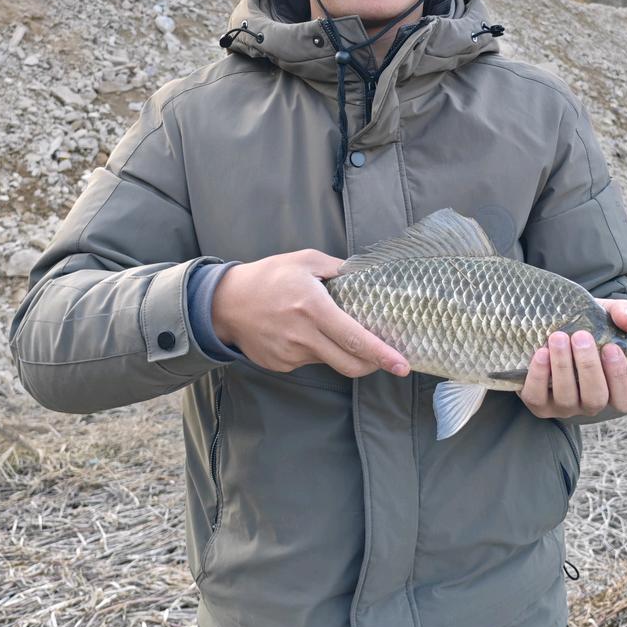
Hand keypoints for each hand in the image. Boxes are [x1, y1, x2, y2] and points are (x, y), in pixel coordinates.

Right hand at [211, 250, 409, 379]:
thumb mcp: (305, 260)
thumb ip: (338, 268)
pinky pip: (310, 361)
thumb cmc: (268, 276)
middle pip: (349, 364)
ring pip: (329, 361)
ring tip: (329, 327)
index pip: (354, 338)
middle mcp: (303, 336)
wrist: (225, 303)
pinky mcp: (281, 365)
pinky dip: (317, 350)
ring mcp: (291, 354)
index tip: (402, 364)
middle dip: (374, 365)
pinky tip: (303, 332)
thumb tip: (364, 275)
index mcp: (313, 308)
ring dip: (341, 351)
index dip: (382, 354)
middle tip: (388, 358)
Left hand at [519, 298, 626, 418]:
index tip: (611, 347)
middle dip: (588, 367)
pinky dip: (539, 377)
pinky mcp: (539, 403)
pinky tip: (541, 353)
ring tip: (558, 338)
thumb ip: (625, 313)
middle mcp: (590, 403)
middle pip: (595, 399)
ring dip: (562, 367)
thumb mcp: (609, 314)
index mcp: (614, 389)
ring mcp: (564, 406)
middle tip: (581, 336)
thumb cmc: (590, 324)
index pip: (626, 399)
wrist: (555, 324)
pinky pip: (537, 398)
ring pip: (566, 399)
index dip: (620, 377)